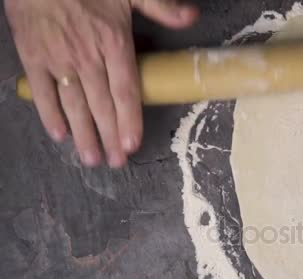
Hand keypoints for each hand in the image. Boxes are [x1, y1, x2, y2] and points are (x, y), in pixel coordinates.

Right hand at [4, 0, 197, 166]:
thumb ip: (161, 7)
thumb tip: (192, 16)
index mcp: (114, 43)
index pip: (125, 91)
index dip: (130, 121)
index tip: (133, 144)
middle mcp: (87, 58)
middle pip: (102, 106)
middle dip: (110, 137)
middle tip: (117, 162)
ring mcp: (58, 60)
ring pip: (74, 105)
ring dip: (84, 134)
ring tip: (92, 158)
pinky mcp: (33, 57)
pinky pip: (42, 92)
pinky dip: (50, 114)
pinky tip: (60, 135)